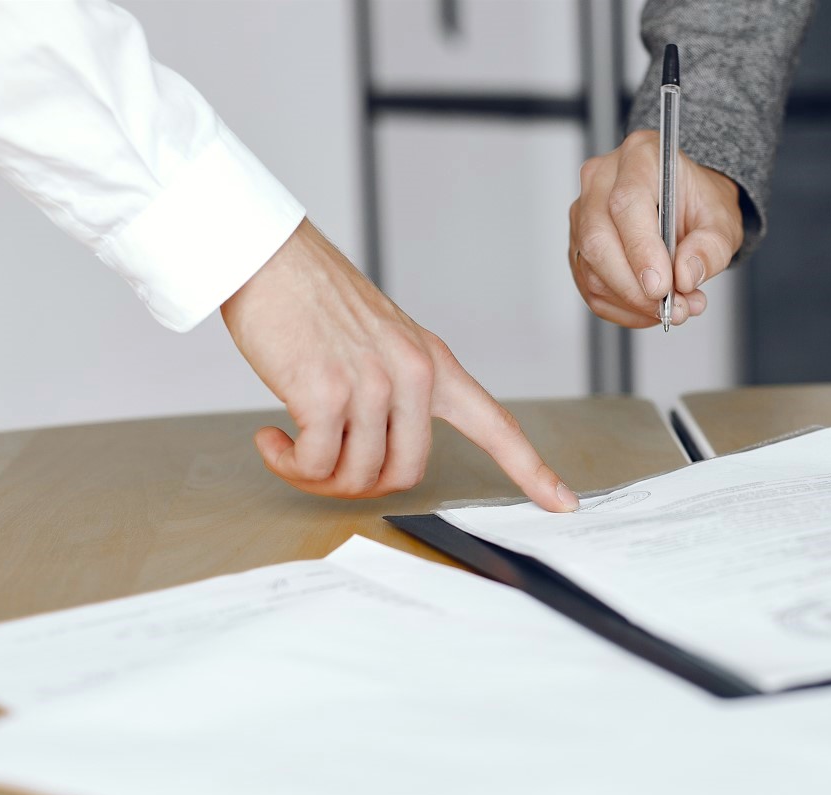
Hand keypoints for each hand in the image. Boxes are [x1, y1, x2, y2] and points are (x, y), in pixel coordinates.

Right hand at [221, 220, 578, 511]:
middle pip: (406, 474)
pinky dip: (289, 464)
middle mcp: (414, 374)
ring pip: (357, 476)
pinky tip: (271, 439)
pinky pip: (315, 464)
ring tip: (289, 446)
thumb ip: (399, 391)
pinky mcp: (326, 392)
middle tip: (321, 464)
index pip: (496, 425)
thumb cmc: (313, 301)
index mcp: (434, 364)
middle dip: (358, 485)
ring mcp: (374, 384)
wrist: (268, 256)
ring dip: (315, 475)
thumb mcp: (381, 340)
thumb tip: (379, 457)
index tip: (563, 503)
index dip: (532, 470)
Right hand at [568, 129, 743, 327]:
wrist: (686, 206)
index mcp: (640, 156)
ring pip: (591, 269)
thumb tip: (685, 275)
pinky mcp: (578, 245)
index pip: (626, 204)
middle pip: (598, 239)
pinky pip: (590, 287)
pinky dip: (622, 308)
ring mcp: (583, 212)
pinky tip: (650, 308)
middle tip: (671, 309)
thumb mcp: (722, 222)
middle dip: (633, 287)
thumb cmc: (699, 204)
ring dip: (632, 302)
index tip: (662, 287)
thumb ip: (711, 248)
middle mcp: (601, 179)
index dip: (641, 250)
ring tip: (673, 308)